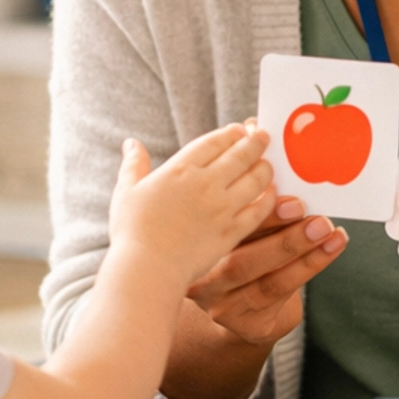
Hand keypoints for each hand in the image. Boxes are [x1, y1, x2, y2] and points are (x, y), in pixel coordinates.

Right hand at [109, 124, 276, 288]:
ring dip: (265, 167)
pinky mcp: (232, 231)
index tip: (239, 130)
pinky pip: (259, 210)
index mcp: (180, 169)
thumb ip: (133, 165)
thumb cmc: (132, 232)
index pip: (214, 141)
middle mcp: (205, 183)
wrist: (147, 268)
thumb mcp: (126, 191)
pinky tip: (272, 194)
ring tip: (268, 164)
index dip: (231, 133)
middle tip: (264, 135)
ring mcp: (221, 207)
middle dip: (256, 141)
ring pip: (255, 178)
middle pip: (240, 154)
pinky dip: (269, 198)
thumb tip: (131, 143)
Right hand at [185, 196, 348, 346]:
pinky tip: (331, 248)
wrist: (238, 307)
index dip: (255, 213)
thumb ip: (252, 213)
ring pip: (266, 283)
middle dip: (284, 241)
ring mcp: (221, 307)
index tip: (285, 194)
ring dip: (304, 257)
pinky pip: (281, 296)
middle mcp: (201, 280)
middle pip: (241, 263)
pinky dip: (310, 268)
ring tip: (331, 233)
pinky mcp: (245, 325)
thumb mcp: (239, 230)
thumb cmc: (243, 252)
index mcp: (194, 246)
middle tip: (318, 221)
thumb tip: (290, 188)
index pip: (222, 229)